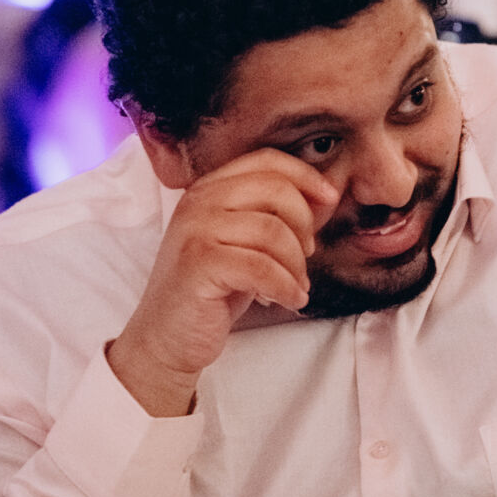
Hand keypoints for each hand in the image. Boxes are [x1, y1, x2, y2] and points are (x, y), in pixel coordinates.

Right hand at [108, 150, 337, 416]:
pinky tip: (288, 301)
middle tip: (305, 257)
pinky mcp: (198, 264)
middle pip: (276, 190)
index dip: (305, 176)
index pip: (266, 160)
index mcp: (209, 188)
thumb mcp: (243, 242)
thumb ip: (272, 215)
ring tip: (295, 287)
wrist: (168, 336)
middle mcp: (199, 201)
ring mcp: (195, 230)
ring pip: (273, 232)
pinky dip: (286, 287)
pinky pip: (262, 268)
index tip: (329, 200)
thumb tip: (324, 196)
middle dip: (304, 226)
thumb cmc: (213, 289)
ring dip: (296, 265)